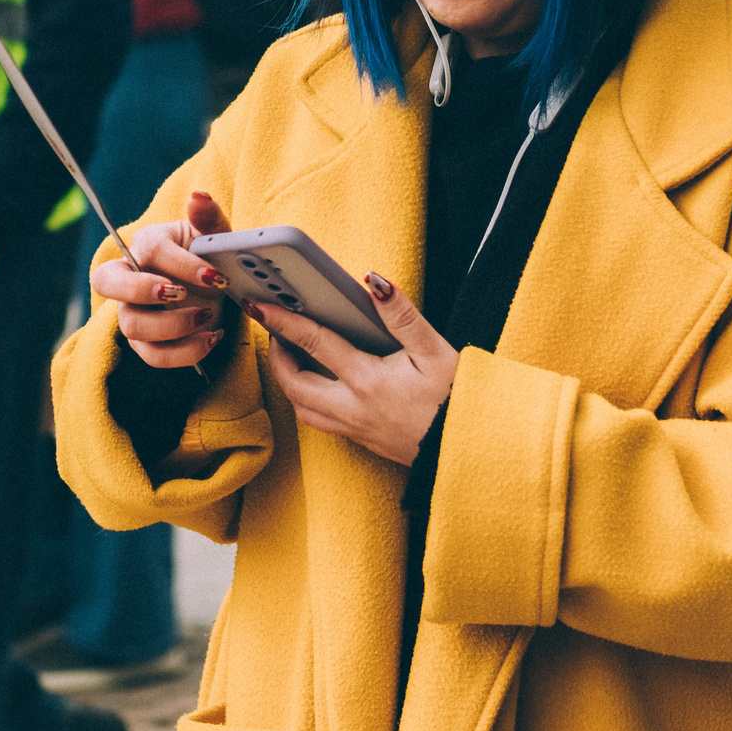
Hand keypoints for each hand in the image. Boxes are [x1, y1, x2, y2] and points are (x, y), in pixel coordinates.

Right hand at [92, 190, 232, 367]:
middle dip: (141, 290)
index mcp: (146, 243)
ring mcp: (132, 311)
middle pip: (106, 282)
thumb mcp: (214, 236)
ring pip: (131, 325)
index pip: (150, 249)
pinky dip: (184, 352)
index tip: (216, 277)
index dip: (182, 264)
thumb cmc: (209, 256)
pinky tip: (211, 339)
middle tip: (180, 294)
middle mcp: (130, 276)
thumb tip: (198, 196)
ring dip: (172, 326)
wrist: (217, 290)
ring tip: (208, 318)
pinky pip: (152, 355)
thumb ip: (208, 218)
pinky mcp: (145, 341)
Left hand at [249, 271, 456, 466]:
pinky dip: (309, 403)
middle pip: (294, 384)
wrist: (471, 448)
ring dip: (289, 383)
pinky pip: (321, 423)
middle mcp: (353, 408)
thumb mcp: (435, 350)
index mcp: (367, 380)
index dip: (283, 321)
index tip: (261, 306)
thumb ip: (402, 314)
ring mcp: (355, 428)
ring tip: (290, 356)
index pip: (313, 343)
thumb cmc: (456, 398)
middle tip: (274, 330)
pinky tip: (319, 386)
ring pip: (303, 410)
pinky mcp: (363, 440)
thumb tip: (373, 282)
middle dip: (276, 356)